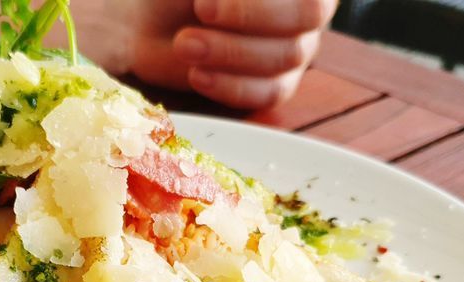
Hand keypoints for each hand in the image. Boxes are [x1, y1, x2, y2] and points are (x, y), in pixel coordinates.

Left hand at [130, 0, 336, 108]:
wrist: (156, 24)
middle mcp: (305, 7)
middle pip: (307, 13)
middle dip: (250, 14)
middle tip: (202, 10)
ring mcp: (296, 47)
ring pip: (287, 55)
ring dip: (232, 51)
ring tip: (185, 45)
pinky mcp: (278, 85)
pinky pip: (270, 92)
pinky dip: (232, 86)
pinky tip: (198, 75)